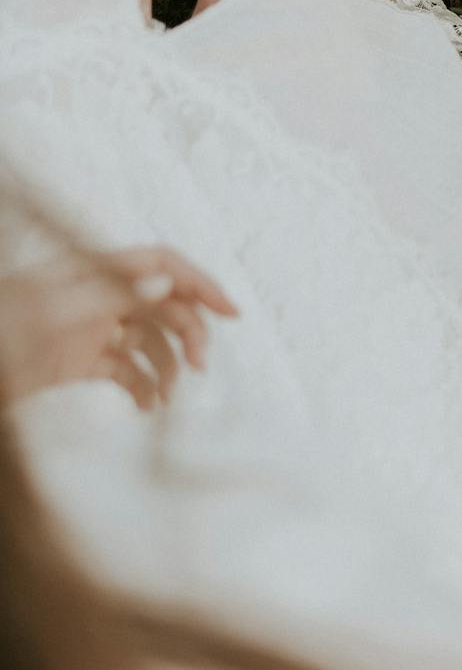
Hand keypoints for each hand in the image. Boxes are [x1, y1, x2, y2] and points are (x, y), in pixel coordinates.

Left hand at [0, 248, 237, 408]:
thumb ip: (109, 296)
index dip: (199, 282)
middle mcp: (97, 295)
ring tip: (169, 396)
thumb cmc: (0, 332)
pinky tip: (147, 406)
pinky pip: (125, 369)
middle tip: (200, 367)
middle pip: (162, 303)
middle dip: (188, 331)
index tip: (230, 312)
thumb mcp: (50, 312)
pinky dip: (142, 386)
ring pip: (148, 339)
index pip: (160, 264)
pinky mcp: (79, 361)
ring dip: (167, 364)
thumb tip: (166, 284)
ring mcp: (89, 328)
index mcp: (92, 271)